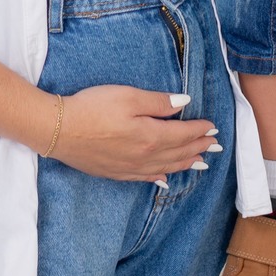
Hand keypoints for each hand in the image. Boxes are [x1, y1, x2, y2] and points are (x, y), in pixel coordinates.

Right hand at [52, 84, 220, 184]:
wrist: (59, 130)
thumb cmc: (93, 108)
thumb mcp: (128, 97)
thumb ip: (158, 102)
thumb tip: (184, 105)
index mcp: (152, 136)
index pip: (184, 134)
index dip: (200, 130)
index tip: (213, 127)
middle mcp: (146, 157)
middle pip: (179, 153)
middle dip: (199, 147)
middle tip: (215, 145)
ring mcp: (131, 168)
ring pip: (166, 168)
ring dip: (186, 164)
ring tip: (201, 162)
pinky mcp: (116, 173)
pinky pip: (146, 178)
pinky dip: (161, 178)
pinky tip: (165, 179)